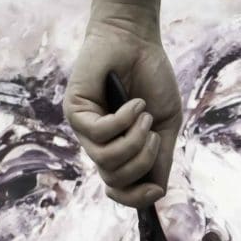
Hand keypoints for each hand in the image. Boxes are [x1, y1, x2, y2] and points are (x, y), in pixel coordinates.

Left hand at [65, 4, 182, 207]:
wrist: (137, 42)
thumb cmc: (151, 79)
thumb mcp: (166, 124)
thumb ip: (161, 158)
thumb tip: (157, 192)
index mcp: (118, 149)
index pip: (119, 189)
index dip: (136, 198)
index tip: (155, 191)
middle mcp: (98, 143)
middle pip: (115, 179)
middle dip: (142, 161)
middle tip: (153, 133)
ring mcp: (84, 128)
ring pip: (107, 160)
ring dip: (134, 140)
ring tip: (143, 114)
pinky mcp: (75, 111)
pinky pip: (100, 134)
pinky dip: (123, 120)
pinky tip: (134, 103)